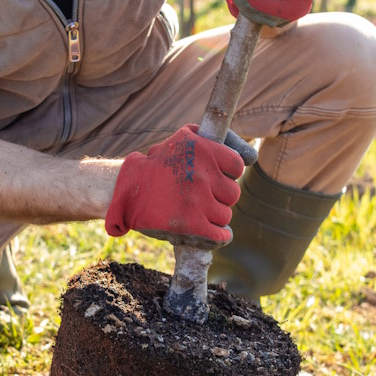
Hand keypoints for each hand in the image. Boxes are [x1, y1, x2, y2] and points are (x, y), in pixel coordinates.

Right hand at [105, 125, 246, 244]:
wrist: (126, 191)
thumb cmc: (156, 164)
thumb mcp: (183, 138)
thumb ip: (213, 140)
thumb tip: (250, 156)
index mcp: (203, 149)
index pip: (237, 166)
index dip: (228, 174)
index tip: (218, 177)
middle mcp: (202, 174)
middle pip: (232, 193)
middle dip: (220, 196)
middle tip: (204, 197)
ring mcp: (198, 200)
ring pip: (226, 215)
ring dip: (215, 216)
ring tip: (200, 213)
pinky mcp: (191, 224)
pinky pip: (220, 234)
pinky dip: (220, 236)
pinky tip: (215, 234)